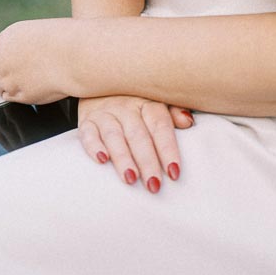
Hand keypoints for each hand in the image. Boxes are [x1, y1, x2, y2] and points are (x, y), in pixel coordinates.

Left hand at [0, 18, 74, 104]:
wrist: (77, 55)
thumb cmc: (67, 40)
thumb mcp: (39, 33)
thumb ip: (25, 45)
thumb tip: (24, 55)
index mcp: (7, 37)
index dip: (9, 59)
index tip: (18, 63)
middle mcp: (2, 57)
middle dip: (5, 73)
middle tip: (19, 75)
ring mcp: (8, 78)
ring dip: (7, 86)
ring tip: (24, 84)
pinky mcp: (18, 95)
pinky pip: (10, 97)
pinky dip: (18, 95)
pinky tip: (31, 89)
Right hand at [77, 95, 193, 191]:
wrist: (99, 90)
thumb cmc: (135, 105)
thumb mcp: (154, 103)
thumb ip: (173, 112)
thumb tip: (188, 122)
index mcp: (147, 102)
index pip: (159, 124)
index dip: (167, 148)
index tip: (174, 172)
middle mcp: (126, 106)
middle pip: (138, 134)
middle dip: (147, 161)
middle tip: (154, 184)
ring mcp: (105, 113)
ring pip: (114, 135)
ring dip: (123, 158)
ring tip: (131, 179)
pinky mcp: (87, 122)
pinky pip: (88, 133)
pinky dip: (94, 146)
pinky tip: (101, 160)